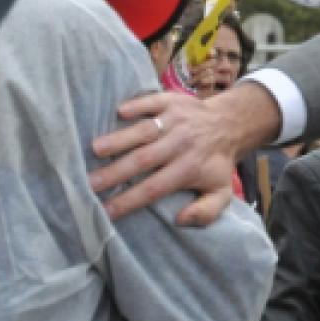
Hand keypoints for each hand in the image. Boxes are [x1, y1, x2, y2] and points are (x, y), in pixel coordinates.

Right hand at [88, 84, 279, 223]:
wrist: (230, 123)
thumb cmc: (217, 162)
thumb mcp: (221, 192)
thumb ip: (206, 211)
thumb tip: (180, 220)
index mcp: (189, 168)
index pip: (154, 187)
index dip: (129, 200)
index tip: (104, 211)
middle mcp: (181, 143)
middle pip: (144, 159)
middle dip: (116, 172)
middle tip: (89, 183)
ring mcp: (177, 120)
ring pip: (145, 131)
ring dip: (120, 139)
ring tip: (94, 150)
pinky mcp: (173, 100)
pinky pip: (153, 101)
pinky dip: (137, 105)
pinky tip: (119, 112)